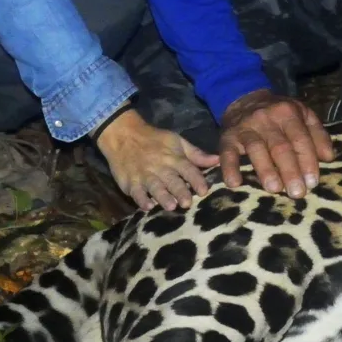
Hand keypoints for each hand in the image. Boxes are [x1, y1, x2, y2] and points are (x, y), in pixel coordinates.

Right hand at [94, 109, 219, 213]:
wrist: (123, 134)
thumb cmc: (154, 140)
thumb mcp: (177, 142)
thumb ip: (196, 154)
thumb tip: (218, 160)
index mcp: (174, 157)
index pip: (188, 169)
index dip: (196, 180)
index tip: (204, 190)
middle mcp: (160, 167)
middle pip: (172, 180)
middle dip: (180, 191)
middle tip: (187, 203)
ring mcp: (144, 175)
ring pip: (155, 187)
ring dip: (163, 196)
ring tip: (171, 206)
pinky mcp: (130, 182)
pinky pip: (136, 192)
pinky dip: (141, 199)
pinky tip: (147, 206)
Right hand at [217, 87, 333, 196]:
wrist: (244, 98)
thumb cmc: (280, 113)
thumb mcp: (303, 115)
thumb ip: (317, 134)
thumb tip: (329, 157)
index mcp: (289, 113)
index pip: (301, 139)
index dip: (307, 161)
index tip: (312, 182)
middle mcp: (267, 119)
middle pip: (280, 146)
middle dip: (290, 171)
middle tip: (297, 192)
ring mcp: (246, 128)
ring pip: (257, 149)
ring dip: (265, 170)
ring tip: (274, 189)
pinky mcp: (227, 137)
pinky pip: (227, 153)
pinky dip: (230, 168)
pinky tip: (234, 183)